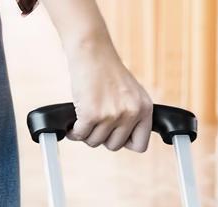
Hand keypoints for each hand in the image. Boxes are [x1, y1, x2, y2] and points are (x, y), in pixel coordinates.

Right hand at [64, 37, 152, 151]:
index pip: (140, 145)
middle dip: (102, 137)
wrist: (91, 49)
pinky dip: (74, 131)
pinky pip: (80, 135)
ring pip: (95, 142)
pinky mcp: (91, 114)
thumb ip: (132, 116)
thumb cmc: (106, 70)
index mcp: (144, 108)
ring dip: (86, 133)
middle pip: (114, 146)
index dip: (124, 142)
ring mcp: (111, 114)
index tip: (114, 133)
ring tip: (85, 117)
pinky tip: (74, 122)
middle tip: (96, 122)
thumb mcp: (130, 93)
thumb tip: (123, 142)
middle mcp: (131, 112)